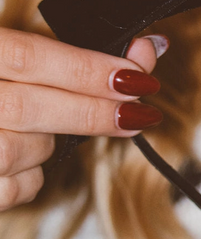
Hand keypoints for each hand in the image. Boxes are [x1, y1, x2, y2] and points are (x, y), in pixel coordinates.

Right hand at [0, 28, 167, 210]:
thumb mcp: (7, 52)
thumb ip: (70, 52)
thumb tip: (149, 49)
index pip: (27, 57)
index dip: (87, 69)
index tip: (137, 76)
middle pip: (26, 109)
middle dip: (91, 112)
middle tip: (137, 112)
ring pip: (18, 151)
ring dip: (47, 142)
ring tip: (43, 127)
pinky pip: (9, 189)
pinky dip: (28, 176)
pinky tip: (20, 157)